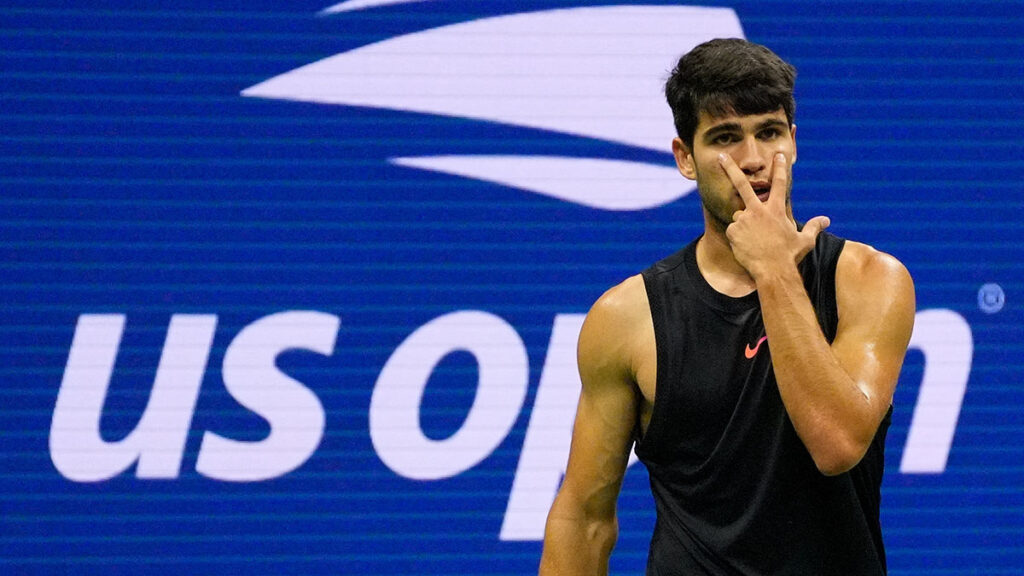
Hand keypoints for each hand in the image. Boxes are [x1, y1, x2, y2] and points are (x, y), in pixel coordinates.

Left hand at [718, 152, 829, 278]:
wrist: (773, 271)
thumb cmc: (789, 256)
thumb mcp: (805, 241)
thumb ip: (813, 227)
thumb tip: (826, 220)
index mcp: (776, 210)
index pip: (780, 183)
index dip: (779, 168)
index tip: (778, 155)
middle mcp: (758, 210)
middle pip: (742, 184)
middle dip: (731, 168)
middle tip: (722, 156)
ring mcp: (744, 220)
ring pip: (740, 217)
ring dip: (744, 225)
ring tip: (755, 241)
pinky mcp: (733, 230)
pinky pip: (733, 231)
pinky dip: (738, 237)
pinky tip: (747, 247)